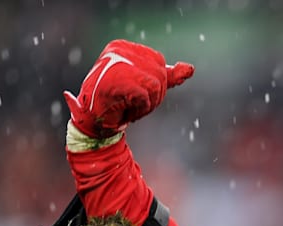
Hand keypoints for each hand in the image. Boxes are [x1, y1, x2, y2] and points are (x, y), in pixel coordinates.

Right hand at [64, 39, 193, 138]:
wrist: (92, 122)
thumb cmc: (117, 102)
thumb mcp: (145, 85)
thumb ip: (167, 76)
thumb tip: (190, 69)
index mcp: (122, 47)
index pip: (159, 62)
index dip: (155, 84)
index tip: (135, 92)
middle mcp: (118, 51)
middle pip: (159, 74)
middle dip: (153, 96)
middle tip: (132, 102)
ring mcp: (115, 65)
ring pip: (155, 86)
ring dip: (147, 104)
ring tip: (128, 106)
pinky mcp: (115, 82)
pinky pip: (145, 97)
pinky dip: (140, 109)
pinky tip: (125, 111)